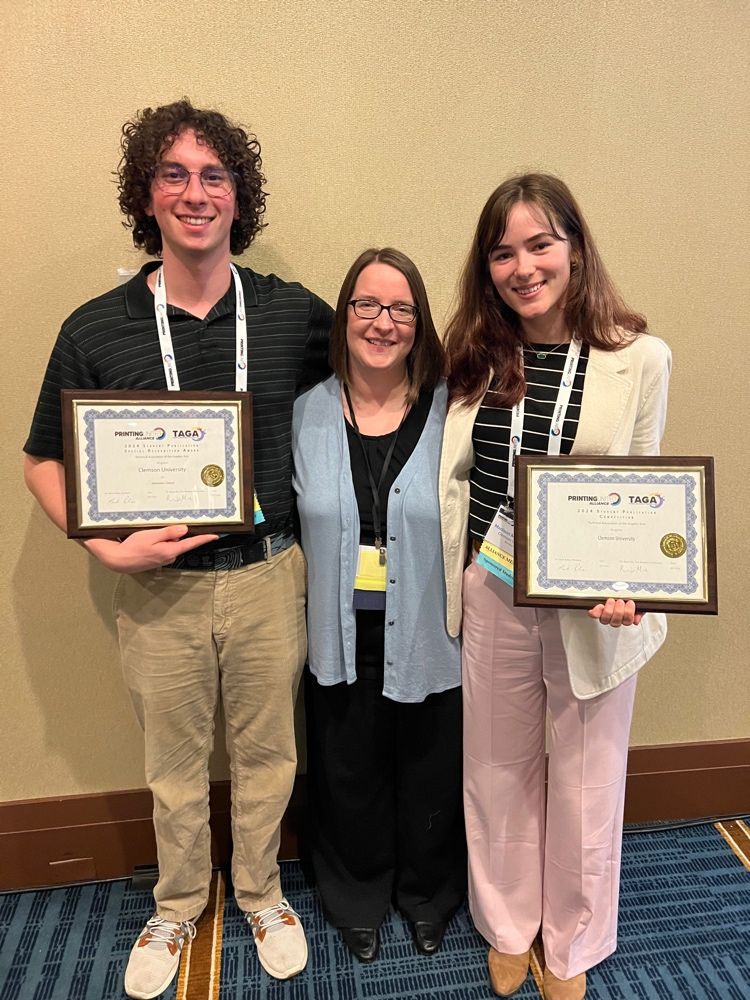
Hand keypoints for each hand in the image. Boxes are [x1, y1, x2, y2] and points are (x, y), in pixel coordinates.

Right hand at [82, 525, 218, 573]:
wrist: (118, 560)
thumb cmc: (132, 547)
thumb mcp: (151, 535)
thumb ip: (169, 533)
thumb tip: (184, 530)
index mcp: (170, 550)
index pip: (191, 543)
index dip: (204, 538)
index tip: (215, 535)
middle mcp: (169, 556)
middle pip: (180, 541)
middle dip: (175, 534)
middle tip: (162, 527)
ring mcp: (163, 559)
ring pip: (171, 544)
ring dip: (165, 538)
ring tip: (149, 535)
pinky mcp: (157, 560)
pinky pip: (164, 548)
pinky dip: (159, 542)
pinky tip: (147, 540)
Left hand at [588, 598, 642, 626]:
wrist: (618, 593)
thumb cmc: (626, 599)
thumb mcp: (637, 604)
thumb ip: (639, 612)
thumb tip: (636, 620)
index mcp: (625, 619)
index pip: (627, 621)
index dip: (629, 613)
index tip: (630, 602)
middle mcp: (615, 620)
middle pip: (616, 621)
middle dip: (619, 611)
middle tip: (620, 601)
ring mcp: (605, 617)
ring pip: (606, 620)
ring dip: (609, 610)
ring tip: (611, 601)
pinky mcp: (596, 613)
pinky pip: (594, 615)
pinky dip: (596, 611)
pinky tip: (600, 605)